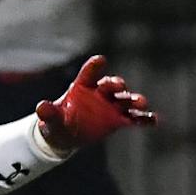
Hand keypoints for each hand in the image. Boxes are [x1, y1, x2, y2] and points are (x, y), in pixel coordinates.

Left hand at [34, 56, 156, 151]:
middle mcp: (100, 93)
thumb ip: (48, 112)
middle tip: (120, 85)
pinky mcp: (118, 120)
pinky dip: (144, 119)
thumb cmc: (58, 121)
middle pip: (110, 85)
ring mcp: (111, 106)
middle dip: (116, 84)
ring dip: (134, 100)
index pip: (89, 73)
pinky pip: (134, 118)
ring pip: (125, 100)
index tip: (100, 60)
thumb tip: (40, 107)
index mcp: (83, 87)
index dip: (93, 66)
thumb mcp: (51, 118)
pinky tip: (155, 120)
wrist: (67, 134)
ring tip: (141, 102)